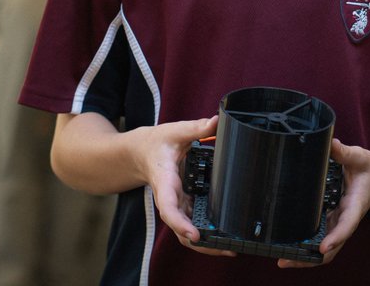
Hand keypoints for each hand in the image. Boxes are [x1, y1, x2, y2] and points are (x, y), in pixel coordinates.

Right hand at [135, 115, 234, 257]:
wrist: (139, 154)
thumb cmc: (155, 144)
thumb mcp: (173, 132)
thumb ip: (195, 128)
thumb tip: (216, 120)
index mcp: (165, 182)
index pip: (168, 208)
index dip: (180, 223)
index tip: (194, 234)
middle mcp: (169, 199)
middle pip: (181, 229)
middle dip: (201, 243)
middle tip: (226, 248)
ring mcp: (176, 204)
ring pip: (186, 232)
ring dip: (206, 243)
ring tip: (230, 248)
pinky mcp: (182, 205)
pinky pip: (192, 224)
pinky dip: (206, 233)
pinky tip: (224, 236)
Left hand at [277, 138, 369, 267]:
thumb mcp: (360, 157)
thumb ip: (345, 152)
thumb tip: (331, 144)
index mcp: (356, 205)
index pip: (347, 224)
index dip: (336, 237)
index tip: (323, 248)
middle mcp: (347, 218)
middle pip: (332, 246)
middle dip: (311, 258)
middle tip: (286, 260)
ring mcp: (339, 222)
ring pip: (324, 248)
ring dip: (306, 256)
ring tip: (282, 259)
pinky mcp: (332, 220)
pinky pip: (320, 238)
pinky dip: (306, 247)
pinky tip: (288, 247)